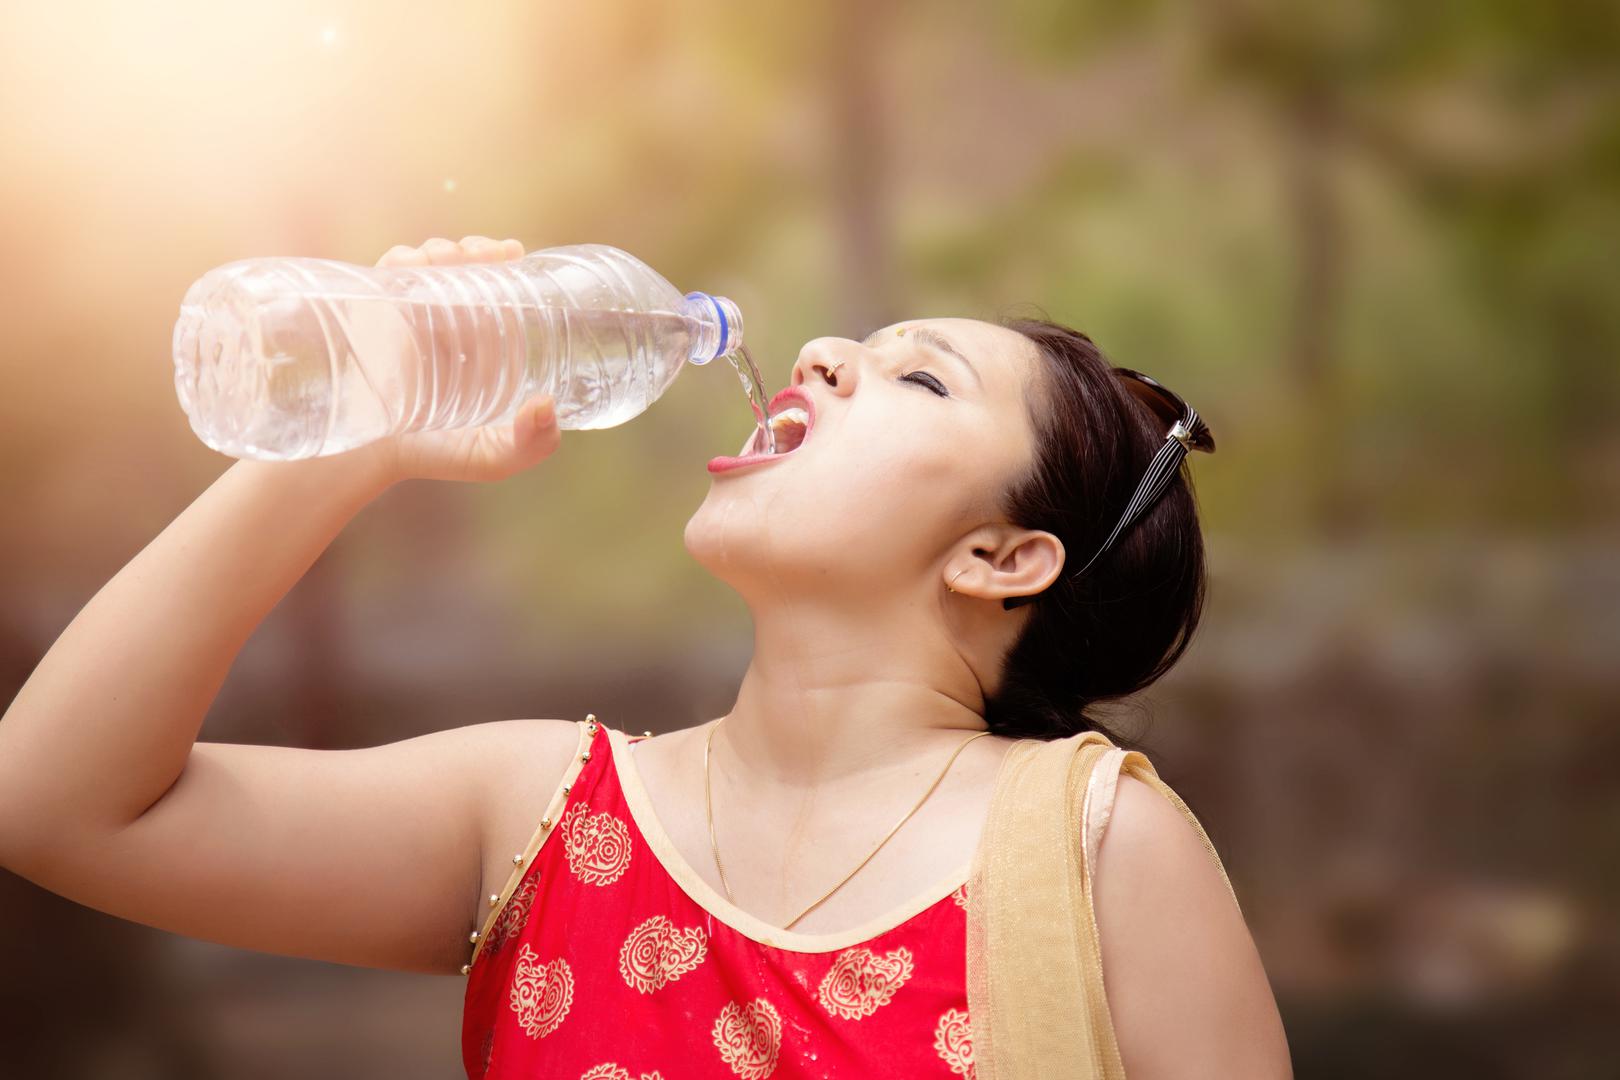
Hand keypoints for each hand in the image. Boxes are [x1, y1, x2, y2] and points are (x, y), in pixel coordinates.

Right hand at [368, 236, 560, 483]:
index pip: (498, 291)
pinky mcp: (375, 315)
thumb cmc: (433, 456)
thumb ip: (530, 445)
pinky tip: (413, 263)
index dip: (505, 264)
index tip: (510, 253)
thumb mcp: (493, 459)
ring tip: (450, 257)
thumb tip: (546, 405)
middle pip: (465, 269)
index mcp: (483, 345)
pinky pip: (387, 275)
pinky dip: (401, 261)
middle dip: (474, 249)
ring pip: (428, 264)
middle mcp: (448, 325)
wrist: (366, 459)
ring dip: (441, 250)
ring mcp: (410, 317)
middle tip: (483, 253)